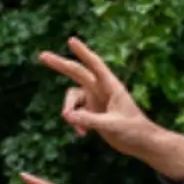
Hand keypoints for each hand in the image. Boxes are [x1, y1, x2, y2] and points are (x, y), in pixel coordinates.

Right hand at [35, 38, 183, 181]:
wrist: (142, 143)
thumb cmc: (133, 131)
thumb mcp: (111, 126)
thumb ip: (90, 120)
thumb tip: (67, 116)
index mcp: (111, 87)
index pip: (95, 65)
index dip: (83, 52)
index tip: (71, 40)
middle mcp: (101, 90)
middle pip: (77, 73)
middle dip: (60, 64)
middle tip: (41, 55)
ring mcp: (96, 100)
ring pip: (73, 98)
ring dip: (69, 109)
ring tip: (75, 126)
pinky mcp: (92, 112)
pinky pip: (76, 113)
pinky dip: (75, 122)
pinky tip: (82, 134)